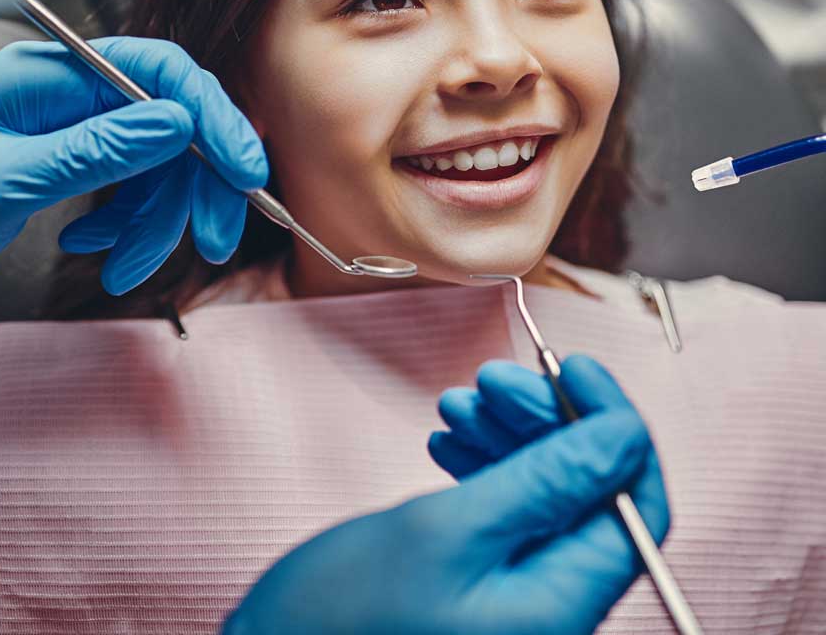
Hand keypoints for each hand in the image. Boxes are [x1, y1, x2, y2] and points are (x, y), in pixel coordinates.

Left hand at [0, 37, 266, 291]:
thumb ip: (93, 149)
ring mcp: (84, 124)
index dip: (212, 115)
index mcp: (55, 73)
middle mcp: (78, 91)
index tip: (245, 169)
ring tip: (124, 271)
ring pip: (160, 166)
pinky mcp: (85, 157)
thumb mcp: (5, 177)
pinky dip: (128, 227)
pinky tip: (95, 250)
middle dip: (196, 187)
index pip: (160, 71)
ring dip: (157, 223)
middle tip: (210, 241)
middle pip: (174, 124)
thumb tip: (177, 123)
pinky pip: (135, 189)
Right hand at [428, 354, 669, 626]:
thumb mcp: (445, 531)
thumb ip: (543, 483)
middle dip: (546, 420)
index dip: (611, 424)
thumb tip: (622, 437)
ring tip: (457, 405)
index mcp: (561, 605)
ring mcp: (519, 596)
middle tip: (492, 378)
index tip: (570, 367)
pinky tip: (449, 443)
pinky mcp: (486, 584)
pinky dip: (485, 467)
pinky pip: (509, 512)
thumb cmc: (344, 614)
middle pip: (587, 490)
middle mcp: (553, 606)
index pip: (633, 503)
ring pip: (545, 493)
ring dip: (509, 436)